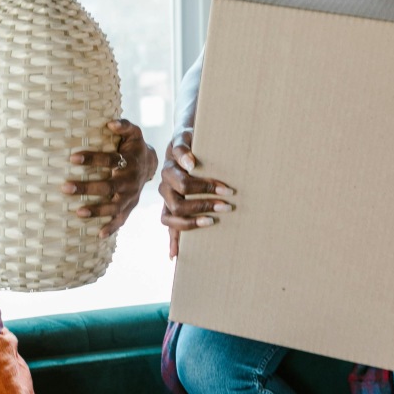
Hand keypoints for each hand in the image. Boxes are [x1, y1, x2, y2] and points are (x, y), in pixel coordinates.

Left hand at [60, 120, 158, 238]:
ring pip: (113, 205)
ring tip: (78, 212)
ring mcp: (130, 196)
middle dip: (86, 187)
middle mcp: (130, 181)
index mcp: (128, 162)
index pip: (109, 160)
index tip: (72, 158)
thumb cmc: (134, 147)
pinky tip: (98, 235)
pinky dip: (111, 227)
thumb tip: (110, 123)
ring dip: (96, 210)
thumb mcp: (134, 133)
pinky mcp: (129, 207)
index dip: (92, 159)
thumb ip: (124, 126)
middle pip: (108, 186)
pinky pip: (121, 220)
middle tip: (65, 187)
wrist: (151, 165)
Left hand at [157, 129, 233, 258]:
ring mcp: (170, 167)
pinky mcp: (177, 146)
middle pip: (179, 206)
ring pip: (182, 185)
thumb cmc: (191, 177)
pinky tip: (193, 164)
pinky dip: (185, 159)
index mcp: (168, 201)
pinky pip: (179, 152)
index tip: (191, 244)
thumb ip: (183, 221)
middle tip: (226, 207)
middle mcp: (166, 186)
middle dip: (203, 208)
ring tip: (225, 190)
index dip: (177, 236)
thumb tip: (176, 254)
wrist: (187, 139)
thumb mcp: (189, 201)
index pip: (168, 222)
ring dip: (203, 189)